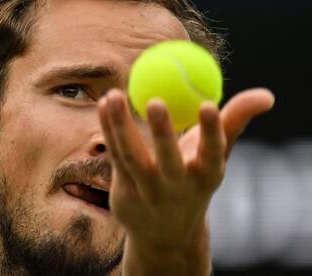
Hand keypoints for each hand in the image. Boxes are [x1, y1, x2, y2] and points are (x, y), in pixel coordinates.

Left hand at [98, 88, 273, 274]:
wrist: (165, 233)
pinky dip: (108, 131)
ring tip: (113, 96)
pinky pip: (114, 157)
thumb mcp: (214, 157)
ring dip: (121, 126)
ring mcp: (147, 194)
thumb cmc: (192, 182)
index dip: (211, 132)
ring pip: (132, 157)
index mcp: (205, 177)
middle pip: (168, 161)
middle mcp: (177, 189)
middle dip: (163, 133)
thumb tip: (266, 95)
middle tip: (156, 100)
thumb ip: (233, 122)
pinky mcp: (123, 194)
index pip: (212, 154)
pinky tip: (104, 105)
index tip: (208, 105)